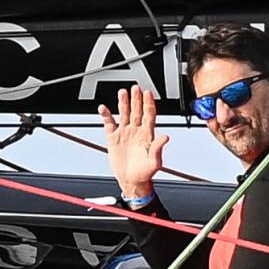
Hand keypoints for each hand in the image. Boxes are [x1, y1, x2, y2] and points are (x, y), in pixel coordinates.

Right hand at [99, 85, 165, 199]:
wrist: (132, 180)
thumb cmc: (145, 172)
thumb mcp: (154, 162)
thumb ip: (158, 148)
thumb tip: (166, 137)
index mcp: (147, 134)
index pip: (149, 115)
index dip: (149, 104)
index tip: (148, 93)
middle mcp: (136, 130)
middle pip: (137, 111)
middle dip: (136, 99)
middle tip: (135, 88)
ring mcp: (125, 133)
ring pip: (124, 114)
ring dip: (123, 103)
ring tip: (122, 92)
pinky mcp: (114, 138)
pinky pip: (109, 123)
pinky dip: (106, 115)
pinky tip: (103, 108)